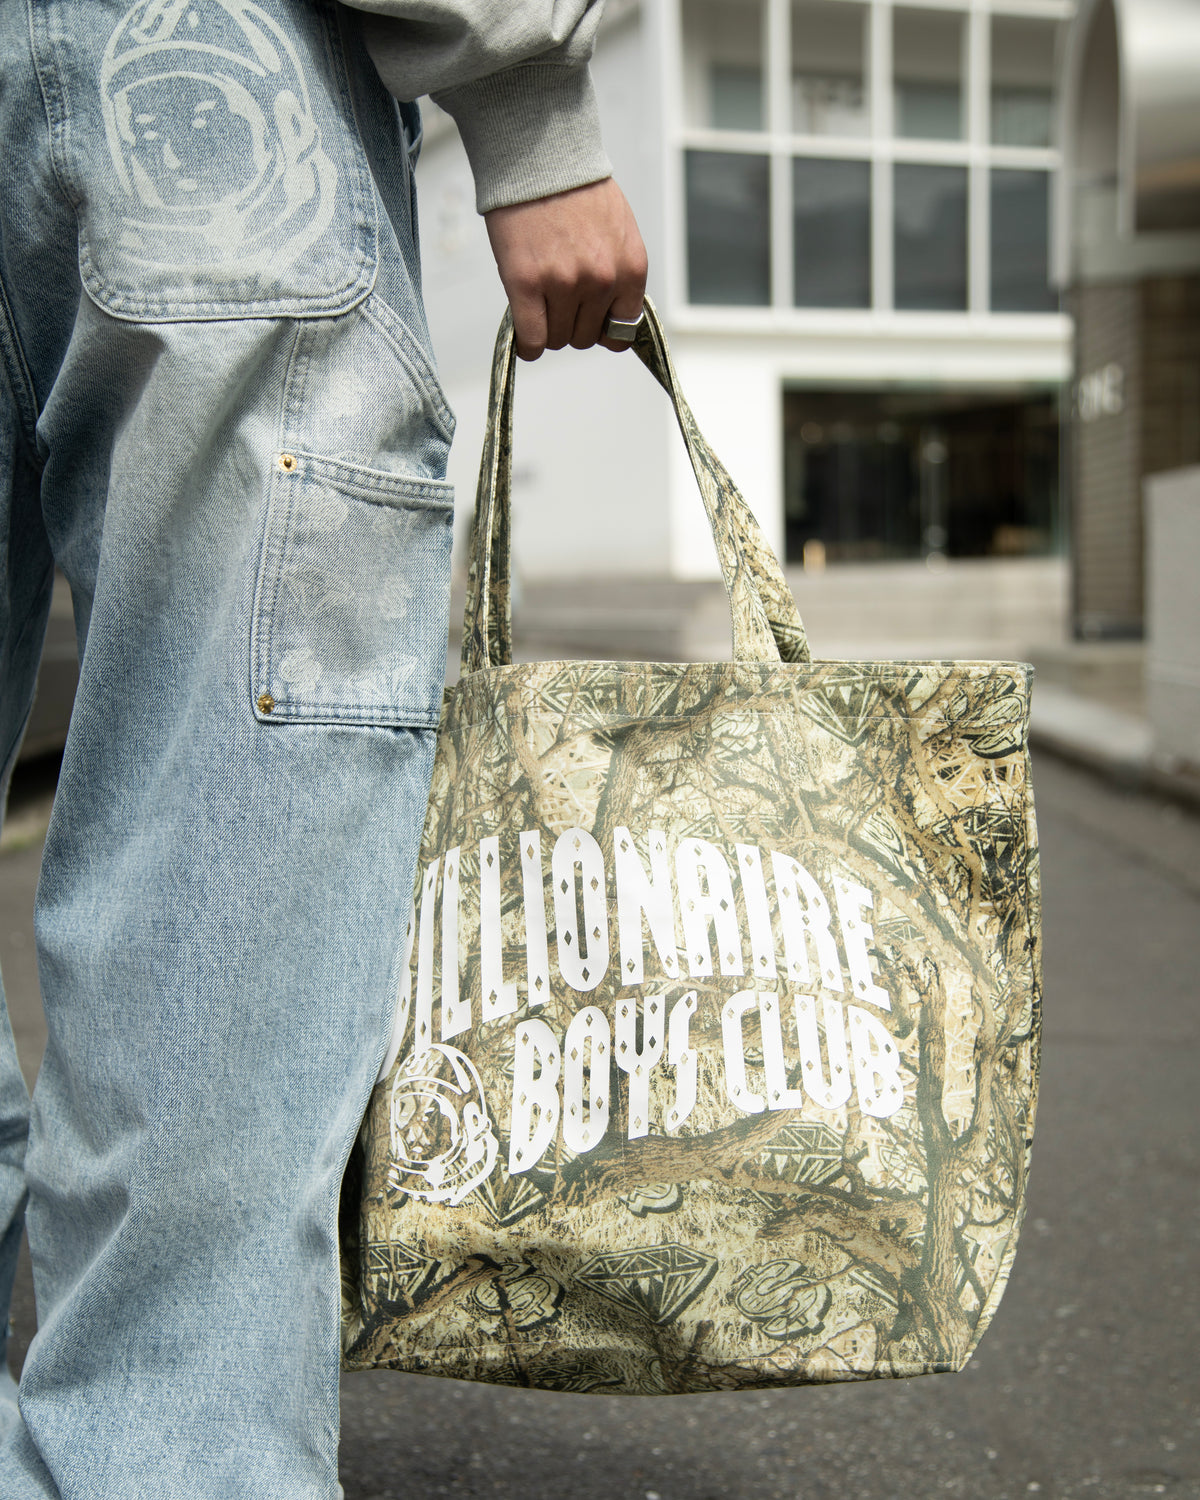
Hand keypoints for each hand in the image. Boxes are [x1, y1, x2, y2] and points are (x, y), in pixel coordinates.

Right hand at [484, 177, 647, 360]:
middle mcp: (601, 280)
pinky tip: (523, 335)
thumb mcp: (618, 232)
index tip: (587, 321)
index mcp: (630, 269)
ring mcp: (564, 284)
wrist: (541, 157)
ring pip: (557, 339)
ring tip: (539, 302)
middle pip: (585, 338)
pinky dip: (527, 344)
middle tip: (556, 301)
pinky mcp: (527, 284)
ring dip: (546, 328)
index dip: (601, 329)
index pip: (621, 331)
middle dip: (570, 325)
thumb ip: (619, 274)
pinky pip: (532, 339)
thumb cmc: (577, 190)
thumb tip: (608, 316)